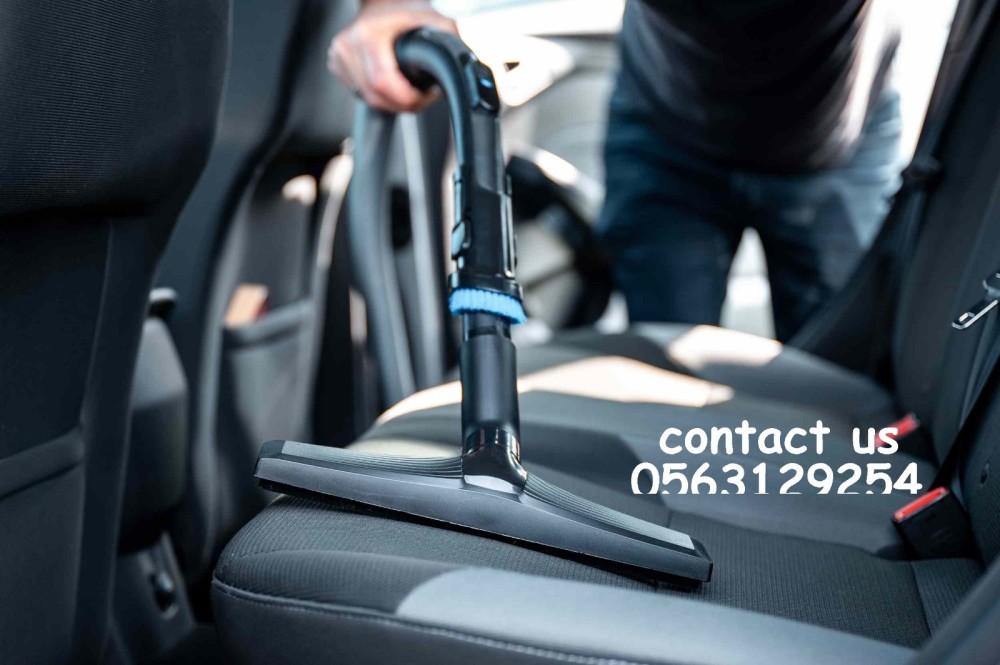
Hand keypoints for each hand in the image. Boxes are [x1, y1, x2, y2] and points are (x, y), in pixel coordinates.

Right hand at [328, 0, 458, 112]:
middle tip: (421, 97)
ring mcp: (339, 56)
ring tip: (407, 90)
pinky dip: (377, 96)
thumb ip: (449, 40)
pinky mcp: (336, 64)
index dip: (408, 99)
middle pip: (376, 96)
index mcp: (368, 35)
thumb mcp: (432, 20)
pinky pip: (359, 93)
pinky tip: (389, 84)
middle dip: (403, 104)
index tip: (426, 96)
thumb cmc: (404, 9)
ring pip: (368, 99)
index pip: (383, 83)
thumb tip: (463, 62)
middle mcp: (348, 45)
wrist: (380, 2)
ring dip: (391, 102)